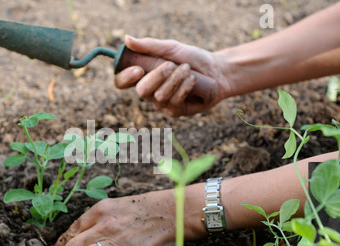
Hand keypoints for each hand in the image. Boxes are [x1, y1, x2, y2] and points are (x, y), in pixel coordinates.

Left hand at [53, 186, 207, 245]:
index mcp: (101, 210)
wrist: (172, 212)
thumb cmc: (148, 207)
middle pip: (73, 244)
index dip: (63, 239)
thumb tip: (86, 232)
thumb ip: (101, 217)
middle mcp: (104, 225)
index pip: (74, 227)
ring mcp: (114, 241)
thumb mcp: (119, 205)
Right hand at [114, 35, 230, 116]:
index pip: (121, 82)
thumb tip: (127, 39)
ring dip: (176, 79)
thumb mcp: (171, 48)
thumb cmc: (192, 58)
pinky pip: (173, 102)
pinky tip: (193, 80)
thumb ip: (149, 46)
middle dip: (158, 76)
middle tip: (172, 65)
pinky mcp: (174, 111)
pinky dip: (184, 88)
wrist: (217, 71)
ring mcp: (161, 103)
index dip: (125, 78)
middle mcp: (149, 91)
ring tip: (188, 70)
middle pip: (141, 90)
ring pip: (159, 96)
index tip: (138, 69)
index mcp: (143, 75)